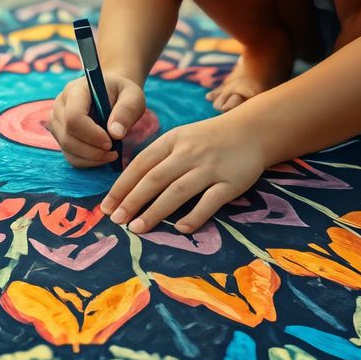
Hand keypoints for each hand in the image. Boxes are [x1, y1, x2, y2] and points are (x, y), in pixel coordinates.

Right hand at [48, 73, 145, 168]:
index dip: (91, 134)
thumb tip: (115, 134)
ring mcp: (57, 120)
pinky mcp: (59, 135)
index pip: (74, 117)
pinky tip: (102, 156)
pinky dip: (87, 161)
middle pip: (68, 136)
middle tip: (114, 152)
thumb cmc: (122, 93)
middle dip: (93, 150)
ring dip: (91, 157)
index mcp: (76, 90)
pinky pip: (69, 155)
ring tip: (111, 153)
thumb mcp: (132, 96)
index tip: (111, 142)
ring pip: (67, 148)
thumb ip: (126, 111)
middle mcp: (61, 104)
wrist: (111, 92)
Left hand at [101, 115, 265, 234]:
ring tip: (137, 229)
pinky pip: (210, 201)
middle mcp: (189, 153)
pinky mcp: (231, 182)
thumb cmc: (210, 138)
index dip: (122, 186)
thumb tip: (129, 185)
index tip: (107, 206)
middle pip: (155, 178)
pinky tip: (181, 229)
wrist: (253, 130)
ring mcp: (210, 167)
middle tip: (116, 221)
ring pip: (178, 191)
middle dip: (132, 201)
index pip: (141, 164)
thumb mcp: (181, 138)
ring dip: (155, 211)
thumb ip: (159, 157)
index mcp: (173, 140)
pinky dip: (195, 216)